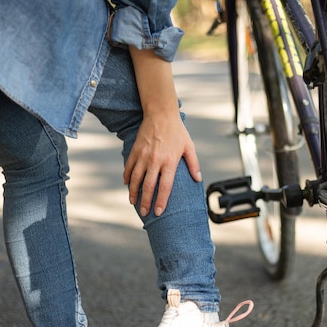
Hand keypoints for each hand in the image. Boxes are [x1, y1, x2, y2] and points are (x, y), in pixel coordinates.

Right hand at [123, 46, 201, 216]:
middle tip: (145, 213)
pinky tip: (127, 185)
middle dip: (146, 202)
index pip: (165, 187)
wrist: (161, 114)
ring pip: (136, 179)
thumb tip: (198, 179)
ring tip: (133, 202)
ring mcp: (143, 156)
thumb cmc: (177, 131)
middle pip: (148, 186)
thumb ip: (194, 164)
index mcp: (169, 162)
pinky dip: (127, 177)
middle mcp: (155, 161)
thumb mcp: (189, 147)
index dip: (161, 201)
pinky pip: (129, 167)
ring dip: (133, 192)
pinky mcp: (135, 150)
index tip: (158, 212)